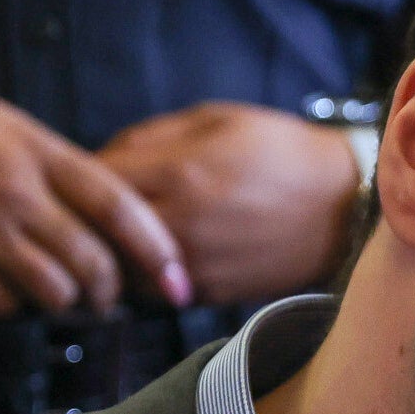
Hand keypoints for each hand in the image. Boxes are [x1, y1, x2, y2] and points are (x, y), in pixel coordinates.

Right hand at [0, 57, 192, 316]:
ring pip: (55, 292)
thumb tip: (102, 204)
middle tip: (108, 298)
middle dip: (111, 291)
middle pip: (95, 263)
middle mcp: (17, 193)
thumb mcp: (1, 122)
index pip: (122, 209)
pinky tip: (7, 293)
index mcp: (38, 152)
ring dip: (66, 304)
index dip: (159, 252)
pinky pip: (3, 306)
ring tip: (60, 297)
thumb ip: (53, 164)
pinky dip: (15, 308)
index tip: (179, 279)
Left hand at [98, 101, 362, 303]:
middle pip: (96, 235)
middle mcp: (182, 225)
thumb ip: (149, 138)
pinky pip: (151, 291)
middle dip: (81, 224)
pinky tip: (145, 259)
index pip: (92, 183)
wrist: (344, 207)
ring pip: (118, 271)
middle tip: (73, 214)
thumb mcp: (215, 120)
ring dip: (106, 257)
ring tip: (106, 240)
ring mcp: (195, 266)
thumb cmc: (281, 152)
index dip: (73, 179)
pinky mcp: (209, 294)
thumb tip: (100, 159)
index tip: (70, 176)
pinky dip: (139, 277)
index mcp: (180, 173)